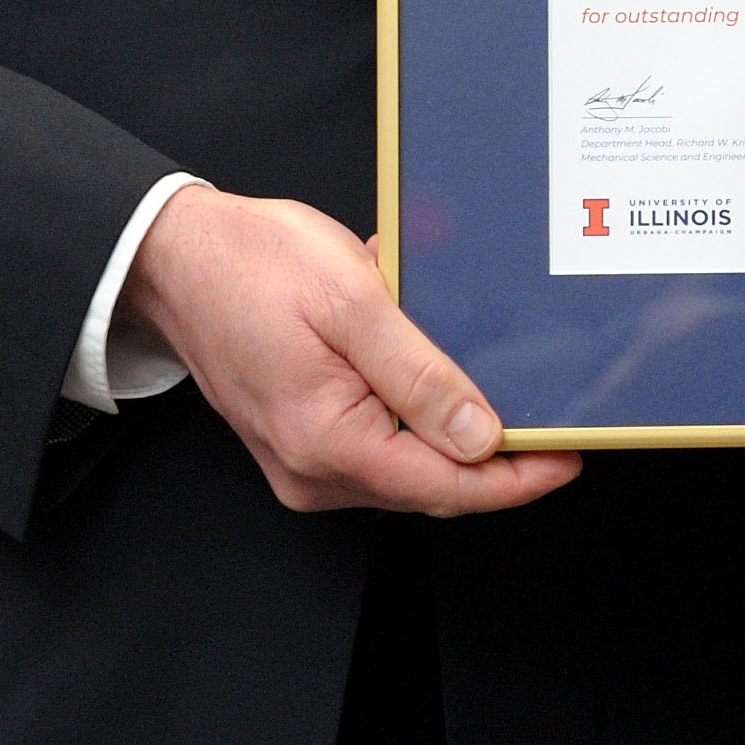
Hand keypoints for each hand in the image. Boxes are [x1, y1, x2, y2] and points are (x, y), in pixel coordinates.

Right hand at [117, 187, 581, 516]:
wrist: (176, 259)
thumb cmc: (253, 267)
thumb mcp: (353, 303)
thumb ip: (419, 375)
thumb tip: (479, 436)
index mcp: (328, 443)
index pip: (446, 486)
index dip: (516, 478)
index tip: (568, 457)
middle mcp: (313, 469)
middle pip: (432, 483)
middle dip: (497, 457)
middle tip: (554, 415)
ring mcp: (304, 460)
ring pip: (408, 465)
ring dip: (457, 430)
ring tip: (498, 376)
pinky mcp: (301, 438)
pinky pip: (379, 441)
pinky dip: (417, 413)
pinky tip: (434, 362)